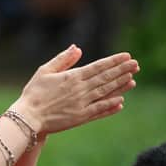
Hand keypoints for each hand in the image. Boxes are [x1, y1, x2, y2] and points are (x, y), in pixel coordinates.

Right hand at [11, 45, 138, 134]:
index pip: (98, 67)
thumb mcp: (44, 70)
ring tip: (132, 78)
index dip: (113, 61)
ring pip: (105, 93)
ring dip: (120, 85)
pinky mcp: (81, 117)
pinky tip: (121, 101)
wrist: (29, 116)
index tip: (126, 56)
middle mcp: (80, 90)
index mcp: (72, 77)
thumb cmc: (34, 92)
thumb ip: (62, 59)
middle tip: (136, 64)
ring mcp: (82, 104)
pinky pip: (100, 110)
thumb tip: (77, 48)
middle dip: (122, 70)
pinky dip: (111, 105)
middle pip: (105, 78)